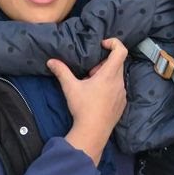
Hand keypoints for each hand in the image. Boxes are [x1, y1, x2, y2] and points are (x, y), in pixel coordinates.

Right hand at [53, 38, 126, 163]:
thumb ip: (61, 71)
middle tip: (90, 72)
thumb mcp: (70, 87)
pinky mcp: (122, 103)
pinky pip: (118, 89)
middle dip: (104, 63)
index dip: (114, 43)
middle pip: (117, 63)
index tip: (103, 45)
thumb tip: (51, 61)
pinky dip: (110, 87)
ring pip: (117, 77)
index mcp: (109, 75)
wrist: (93, 132)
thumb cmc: (83, 108)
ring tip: (92, 85)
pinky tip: (97, 97)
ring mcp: (122, 93)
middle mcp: (119, 82)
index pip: (121, 51)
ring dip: (106, 76)